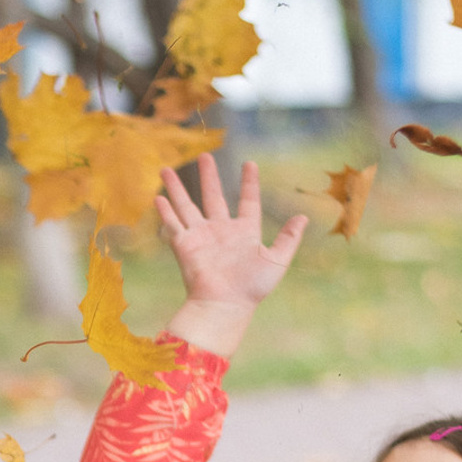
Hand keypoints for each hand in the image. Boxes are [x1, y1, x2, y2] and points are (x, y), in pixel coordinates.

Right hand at [156, 156, 306, 358]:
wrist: (225, 305)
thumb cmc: (252, 287)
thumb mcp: (277, 260)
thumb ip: (289, 238)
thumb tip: (303, 217)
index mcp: (244, 231)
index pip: (247, 200)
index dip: (249, 183)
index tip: (249, 164)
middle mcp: (220, 231)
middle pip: (212, 196)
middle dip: (208, 176)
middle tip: (204, 155)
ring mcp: (201, 237)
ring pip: (186, 205)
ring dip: (176, 188)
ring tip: (165, 169)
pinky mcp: (184, 245)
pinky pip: (173, 224)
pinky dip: (165, 211)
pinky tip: (158, 197)